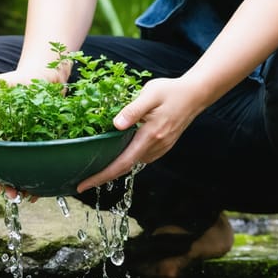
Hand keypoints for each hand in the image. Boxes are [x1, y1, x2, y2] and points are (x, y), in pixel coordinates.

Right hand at [0, 66, 60, 199]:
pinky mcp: (34, 147)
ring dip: (16, 185)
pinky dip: (32, 178)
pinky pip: (31, 167)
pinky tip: (37, 189)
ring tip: (24, 195)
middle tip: (11, 194)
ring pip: (12, 171)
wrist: (45, 78)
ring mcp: (16, 145)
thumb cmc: (16, 80)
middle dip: (1, 184)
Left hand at [77, 76, 204, 191]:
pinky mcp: (162, 146)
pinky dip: (125, 160)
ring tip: (93, 169)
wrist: (196, 95)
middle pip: (124, 168)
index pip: (121, 163)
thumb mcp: (150, 94)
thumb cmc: (171, 91)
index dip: (101, 176)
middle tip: (81, 183)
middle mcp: (155, 147)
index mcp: (150, 136)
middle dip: (102, 177)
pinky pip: (140, 157)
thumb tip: (115, 125)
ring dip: (114, 169)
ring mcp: (160, 148)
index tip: (83, 185)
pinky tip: (115, 156)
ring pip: (132, 163)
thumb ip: (133, 110)